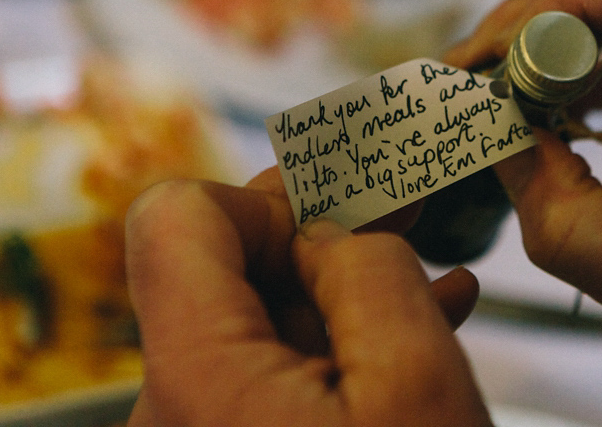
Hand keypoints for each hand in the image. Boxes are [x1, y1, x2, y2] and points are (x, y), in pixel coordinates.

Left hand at [125, 168, 490, 426]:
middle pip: (220, 267)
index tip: (341, 209)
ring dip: (340, 289)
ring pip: (258, 317)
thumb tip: (335, 217)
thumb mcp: (416, 379)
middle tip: (400, 219)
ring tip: (426, 275)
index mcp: (199, 383)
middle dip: (318, 239)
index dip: (262, 196)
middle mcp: (176, 410)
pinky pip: (271, 367)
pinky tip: (410, 320)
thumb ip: (368, 266)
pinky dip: (335, 336)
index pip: (177, 218)